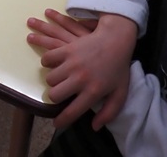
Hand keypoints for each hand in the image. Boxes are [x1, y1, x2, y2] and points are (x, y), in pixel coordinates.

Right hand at [27, 9, 137, 129]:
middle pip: (54, 95)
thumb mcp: (120, 93)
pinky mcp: (66, 50)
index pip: (72, 112)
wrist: (115, 39)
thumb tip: (94, 127)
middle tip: (60, 93)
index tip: (56, 123)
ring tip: (60, 78)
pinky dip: (48, 62)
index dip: (62, 120)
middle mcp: (80, 79)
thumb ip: (109, 113)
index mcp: (93, 92)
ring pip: (50, 78)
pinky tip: (55, 63)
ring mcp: (72, 63)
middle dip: (55, 97)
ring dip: (53, 80)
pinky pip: (47, 59)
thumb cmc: (118, 68)